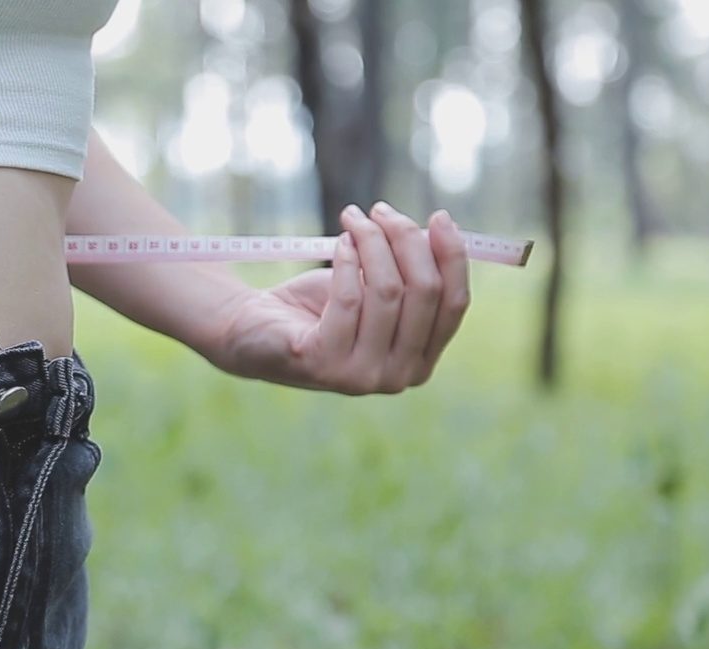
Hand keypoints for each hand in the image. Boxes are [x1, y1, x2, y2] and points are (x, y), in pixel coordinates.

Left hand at [208, 203, 470, 394]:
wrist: (253, 328)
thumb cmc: (320, 305)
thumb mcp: (375, 287)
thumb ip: (411, 271)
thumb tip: (441, 229)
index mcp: (420, 362)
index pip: (455, 304)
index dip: (452, 256)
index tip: (439, 215)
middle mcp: (397, 378)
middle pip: (424, 293)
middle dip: (406, 239)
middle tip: (380, 210)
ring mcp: (361, 377)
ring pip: (387, 291)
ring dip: (371, 242)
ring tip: (352, 219)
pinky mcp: (324, 363)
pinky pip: (349, 298)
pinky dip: (345, 260)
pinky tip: (337, 243)